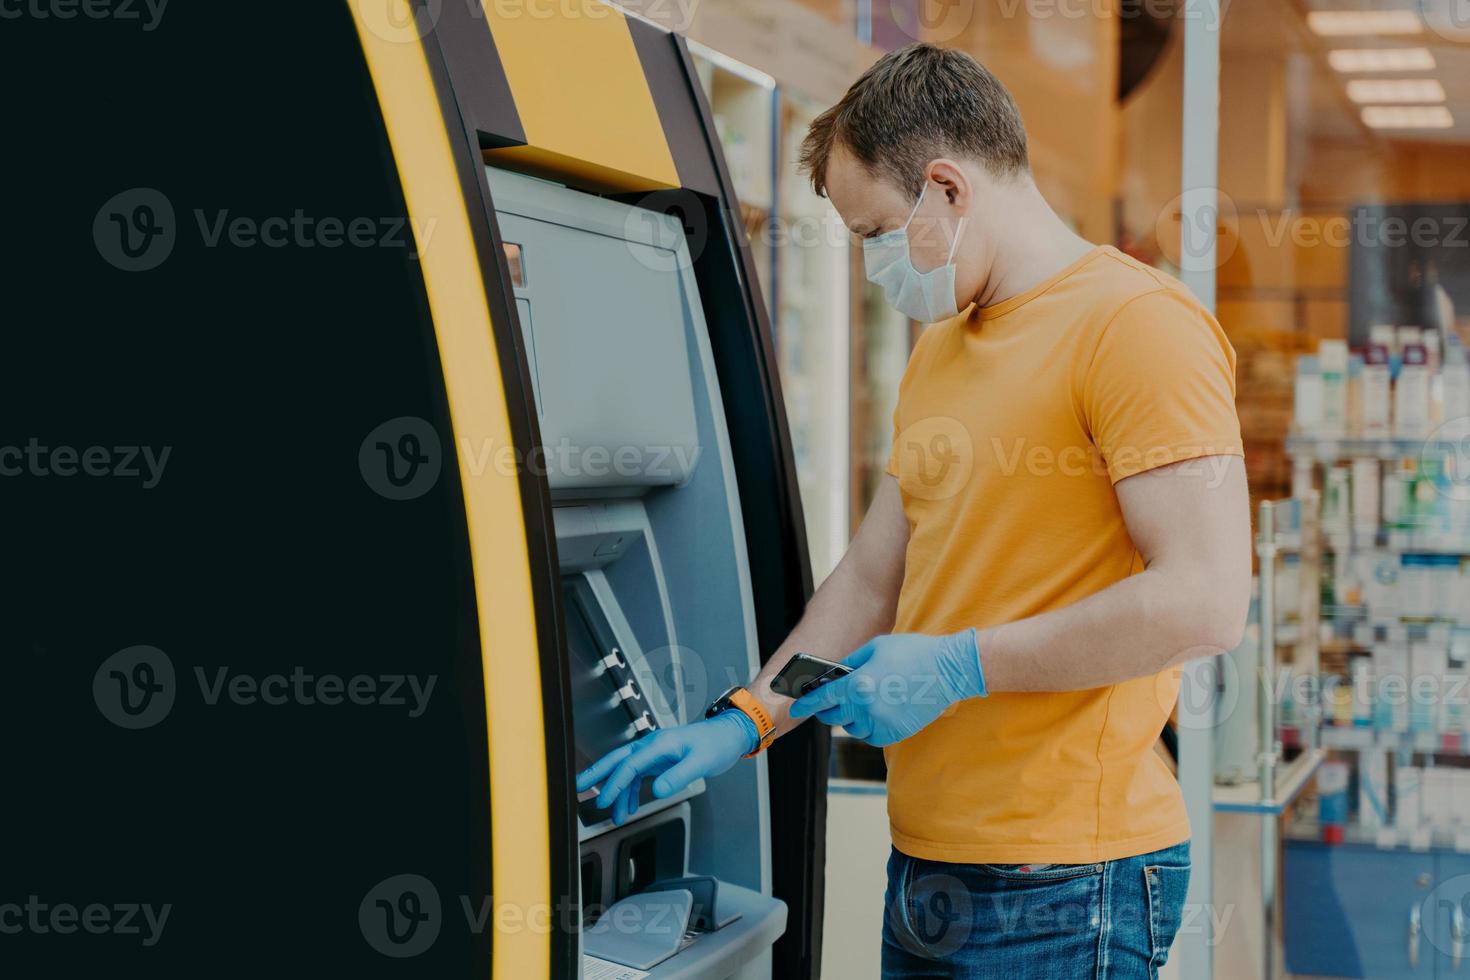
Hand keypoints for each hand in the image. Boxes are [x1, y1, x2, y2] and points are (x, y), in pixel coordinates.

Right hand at [574, 711, 758, 825]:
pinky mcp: (660, 760)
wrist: (729, 735)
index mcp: (659, 744)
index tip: (603, 799)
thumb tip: (658, 790)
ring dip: (616, 790)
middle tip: (578, 786)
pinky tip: (629, 806)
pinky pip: (638, 775)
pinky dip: (630, 791)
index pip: (629, 764)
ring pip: (627, 770)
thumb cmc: (717, 743)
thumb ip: (678, 776)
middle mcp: (653, 746)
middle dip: (597, 773)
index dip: (614, 783)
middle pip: (618, 759)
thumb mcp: (700, 762)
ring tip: (610, 812)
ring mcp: (655, 753)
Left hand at [787, 629, 985, 745]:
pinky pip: (870, 736)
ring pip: (852, 729)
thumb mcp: (874, 648)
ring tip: (861, 702)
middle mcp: (866, 708)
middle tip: (832, 701)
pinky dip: (868, 727)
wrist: (948, 669)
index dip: (805, 705)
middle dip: (828, 710)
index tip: (795, 709)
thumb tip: (832, 677)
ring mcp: (882, 723)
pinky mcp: (895, 733)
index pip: (821, 699)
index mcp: (858, 684)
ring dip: (850, 718)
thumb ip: (850, 664)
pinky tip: (877, 711)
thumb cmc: (912, 653)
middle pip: (833, 718)